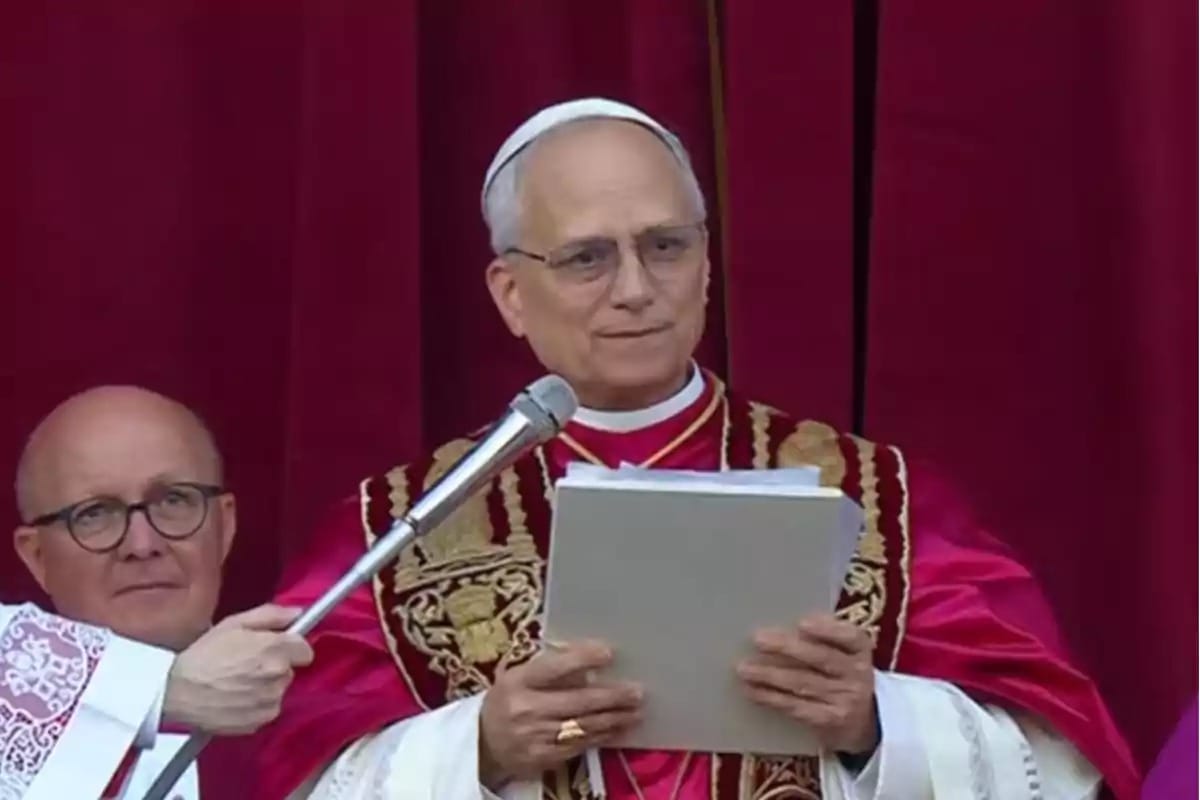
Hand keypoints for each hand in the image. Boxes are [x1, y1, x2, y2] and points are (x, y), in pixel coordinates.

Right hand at [163, 604, 314, 734]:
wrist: (177, 692)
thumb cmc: (204, 654)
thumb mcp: (234, 624)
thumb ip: (271, 615)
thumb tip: (299, 612)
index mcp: (275, 649)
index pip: (306, 649)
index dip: (291, 647)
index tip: (276, 647)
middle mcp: (279, 676)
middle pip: (290, 669)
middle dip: (275, 665)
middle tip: (247, 664)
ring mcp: (271, 701)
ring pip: (279, 690)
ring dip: (266, 686)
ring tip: (238, 682)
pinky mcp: (260, 721)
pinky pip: (268, 709)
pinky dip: (257, 705)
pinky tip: (236, 698)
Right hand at [479, 641, 642, 787]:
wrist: (481, 745)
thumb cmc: (505, 701)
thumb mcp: (515, 677)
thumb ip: (547, 668)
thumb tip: (586, 656)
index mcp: (518, 681)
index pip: (554, 667)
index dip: (582, 659)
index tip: (608, 653)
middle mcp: (527, 709)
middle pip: (577, 701)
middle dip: (611, 696)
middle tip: (636, 691)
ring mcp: (536, 736)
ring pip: (584, 726)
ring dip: (614, 719)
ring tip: (636, 711)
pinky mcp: (544, 758)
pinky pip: (580, 746)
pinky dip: (602, 737)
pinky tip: (618, 729)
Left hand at [737, 613, 877, 754]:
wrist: (865, 722)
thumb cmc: (842, 674)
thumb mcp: (845, 653)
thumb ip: (824, 637)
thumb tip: (780, 626)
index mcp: (861, 649)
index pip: (850, 637)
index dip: (827, 630)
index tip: (801, 623)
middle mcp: (858, 674)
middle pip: (821, 658)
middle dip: (788, 648)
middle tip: (758, 639)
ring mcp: (845, 699)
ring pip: (803, 683)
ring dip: (771, 675)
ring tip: (745, 668)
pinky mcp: (830, 721)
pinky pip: (797, 708)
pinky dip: (772, 698)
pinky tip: (753, 691)